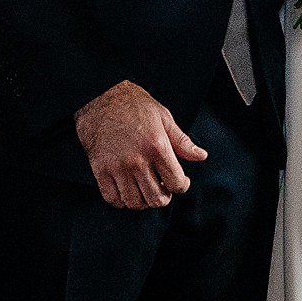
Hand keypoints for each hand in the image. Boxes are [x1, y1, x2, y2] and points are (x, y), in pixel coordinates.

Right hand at [74, 79, 207, 209]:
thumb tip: (201, 156)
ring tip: (145, 189)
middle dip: (164, 197)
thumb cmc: (133, 106)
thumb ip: (182, 141)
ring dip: (143, 200)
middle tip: (163, 188)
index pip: (176, 183)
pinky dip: (122, 200)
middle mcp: (137, 160)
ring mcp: (117, 167)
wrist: (100, 98)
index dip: (182, 186)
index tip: (179, 181)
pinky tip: (127, 190)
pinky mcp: (100, 170)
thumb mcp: (163, 118)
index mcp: (157, 146)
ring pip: (135, 202)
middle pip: (156, 199)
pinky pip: (112, 198)